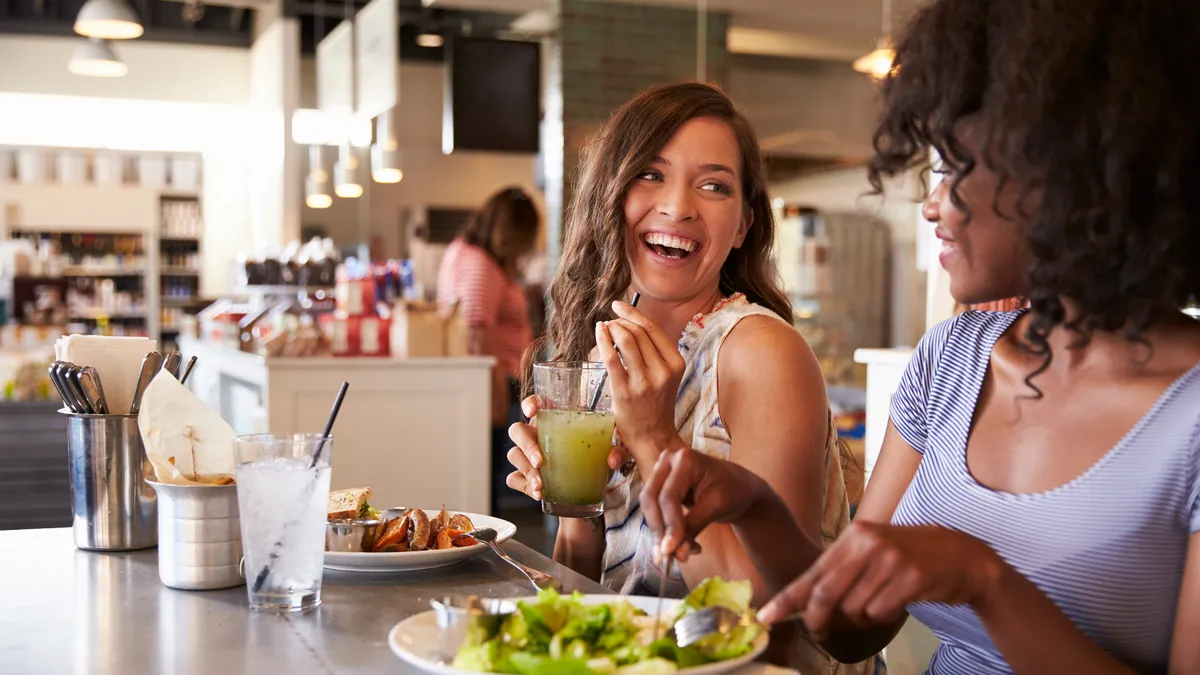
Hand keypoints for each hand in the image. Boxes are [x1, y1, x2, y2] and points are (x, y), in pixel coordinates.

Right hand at [506, 396, 630, 500]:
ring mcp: (528, 455)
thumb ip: (616, 451)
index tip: (533, 411)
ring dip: (526, 471)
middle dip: (527, 446)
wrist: (589, 485)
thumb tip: (612, 459)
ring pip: (514, 455)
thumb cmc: (595, 458)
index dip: (530, 403)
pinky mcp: (525, 476)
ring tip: (541, 486)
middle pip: (517, 431)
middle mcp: (537, 434)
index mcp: (555, 420)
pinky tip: (538, 493)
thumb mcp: (609, 452)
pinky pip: (514, 478)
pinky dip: (523, 486)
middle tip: (540, 462)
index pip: (536, 403)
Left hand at [595, 300, 685, 457]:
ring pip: (626, 340)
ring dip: (611, 329)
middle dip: (620, 322)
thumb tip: (631, 323)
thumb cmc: (656, 403)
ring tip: (604, 328)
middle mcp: (663, 371)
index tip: (618, 306)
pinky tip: (598, 334)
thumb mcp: (666, 375)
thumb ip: (655, 352)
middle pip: (638, 332)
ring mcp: (644, 382)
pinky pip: (611, 358)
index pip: (653, 329)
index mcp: (676, 363)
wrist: (653, 437)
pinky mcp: (625, 391)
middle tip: (609, 323)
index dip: (633, 313)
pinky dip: (602, 341)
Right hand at [641, 447, 770, 562]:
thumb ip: (694, 527)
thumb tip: (677, 555)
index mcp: (684, 459)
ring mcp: (662, 472)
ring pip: (649, 506)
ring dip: (659, 533)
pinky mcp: (661, 487)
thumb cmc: (734, 491)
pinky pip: (655, 510)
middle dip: (658, 530)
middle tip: (665, 557)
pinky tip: (681, 545)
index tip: (670, 551)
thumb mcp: (716, 506)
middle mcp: (667, 461)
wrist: (740, 488)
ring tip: (677, 555)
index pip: (669, 495)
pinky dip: (664, 530)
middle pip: (651, 498)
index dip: (669, 524)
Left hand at [759, 522, 1003, 637]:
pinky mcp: (910, 579)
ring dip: (860, 617)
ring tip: (879, 602)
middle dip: (816, 619)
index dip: (788, 598)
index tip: (767, 616)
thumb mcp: (872, 551)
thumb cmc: (910, 556)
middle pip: (826, 593)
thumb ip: (841, 571)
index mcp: (854, 535)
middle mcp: (869, 543)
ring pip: (854, 608)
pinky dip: (882, 616)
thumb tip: (806, 603)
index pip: (812, 572)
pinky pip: (879, 612)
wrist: (962, 555)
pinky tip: (896, 602)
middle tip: (818, 632)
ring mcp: (890, 560)